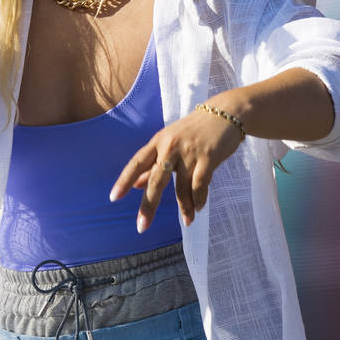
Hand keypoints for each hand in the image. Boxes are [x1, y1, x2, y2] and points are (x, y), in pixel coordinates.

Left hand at [109, 103, 243, 231]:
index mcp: (158, 141)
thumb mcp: (170, 142)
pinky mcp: (209, 157)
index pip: (137, 162)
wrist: (225, 112)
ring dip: (184, 207)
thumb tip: (136, 185)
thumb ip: (153, 163)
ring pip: (181, 187)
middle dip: (148, 205)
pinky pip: (200, 185)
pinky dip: (198, 200)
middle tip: (141, 226)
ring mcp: (190, 152)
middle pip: (156, 180)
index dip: (124, 180)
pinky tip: (198, 209)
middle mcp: (171, 146)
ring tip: (187, 221)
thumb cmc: (194, 129)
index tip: (113, 198)